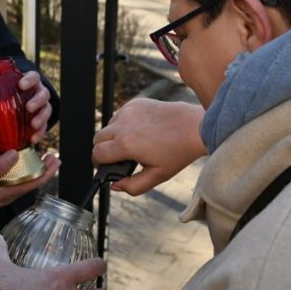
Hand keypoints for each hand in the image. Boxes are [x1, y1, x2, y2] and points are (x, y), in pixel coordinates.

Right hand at [0, 151, 59, 221]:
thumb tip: (15, 153)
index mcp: (10, 193)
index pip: (35, 182)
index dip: (48, 172)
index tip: (56, 160)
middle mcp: (11, 194)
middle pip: (33, 182)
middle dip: (45, 170)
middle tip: (52, 156)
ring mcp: (4, 193)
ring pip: (25, 181)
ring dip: (35, 170)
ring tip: (41, 159)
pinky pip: (16, 181)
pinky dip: (23, 172)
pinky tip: (20, 165)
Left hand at [17, 71, 52, 143]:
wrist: (13, 108)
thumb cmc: (4, 95)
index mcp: (29, 82)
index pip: (33, 77)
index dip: (29, 80)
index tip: (21, 85)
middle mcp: (38, 93)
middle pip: (43, 93)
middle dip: (37, 100)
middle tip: (29, 107)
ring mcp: (42, 106)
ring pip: (47, 109)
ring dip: (41, 117)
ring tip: (33, 124)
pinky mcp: (42, 120)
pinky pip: (44, 127)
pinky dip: (40, 133)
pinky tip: (32, 139)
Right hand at [92, 97, 206, 195]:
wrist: (193, 127)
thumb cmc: (178, 152)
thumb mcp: (157, 176)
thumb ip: (132, 186)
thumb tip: (114, 185)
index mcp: (126, 144)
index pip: (97, 154)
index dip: (98, 163)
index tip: (106, 166)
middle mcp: (123, 125)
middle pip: (97, 139)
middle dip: (103, 150)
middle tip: (118, 157)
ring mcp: (128, 111)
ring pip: (108, 126)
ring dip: (113, 136)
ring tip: (131, 143)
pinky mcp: (134, 103)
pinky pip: (119, 115)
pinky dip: (123, 124)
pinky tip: (139, 131)